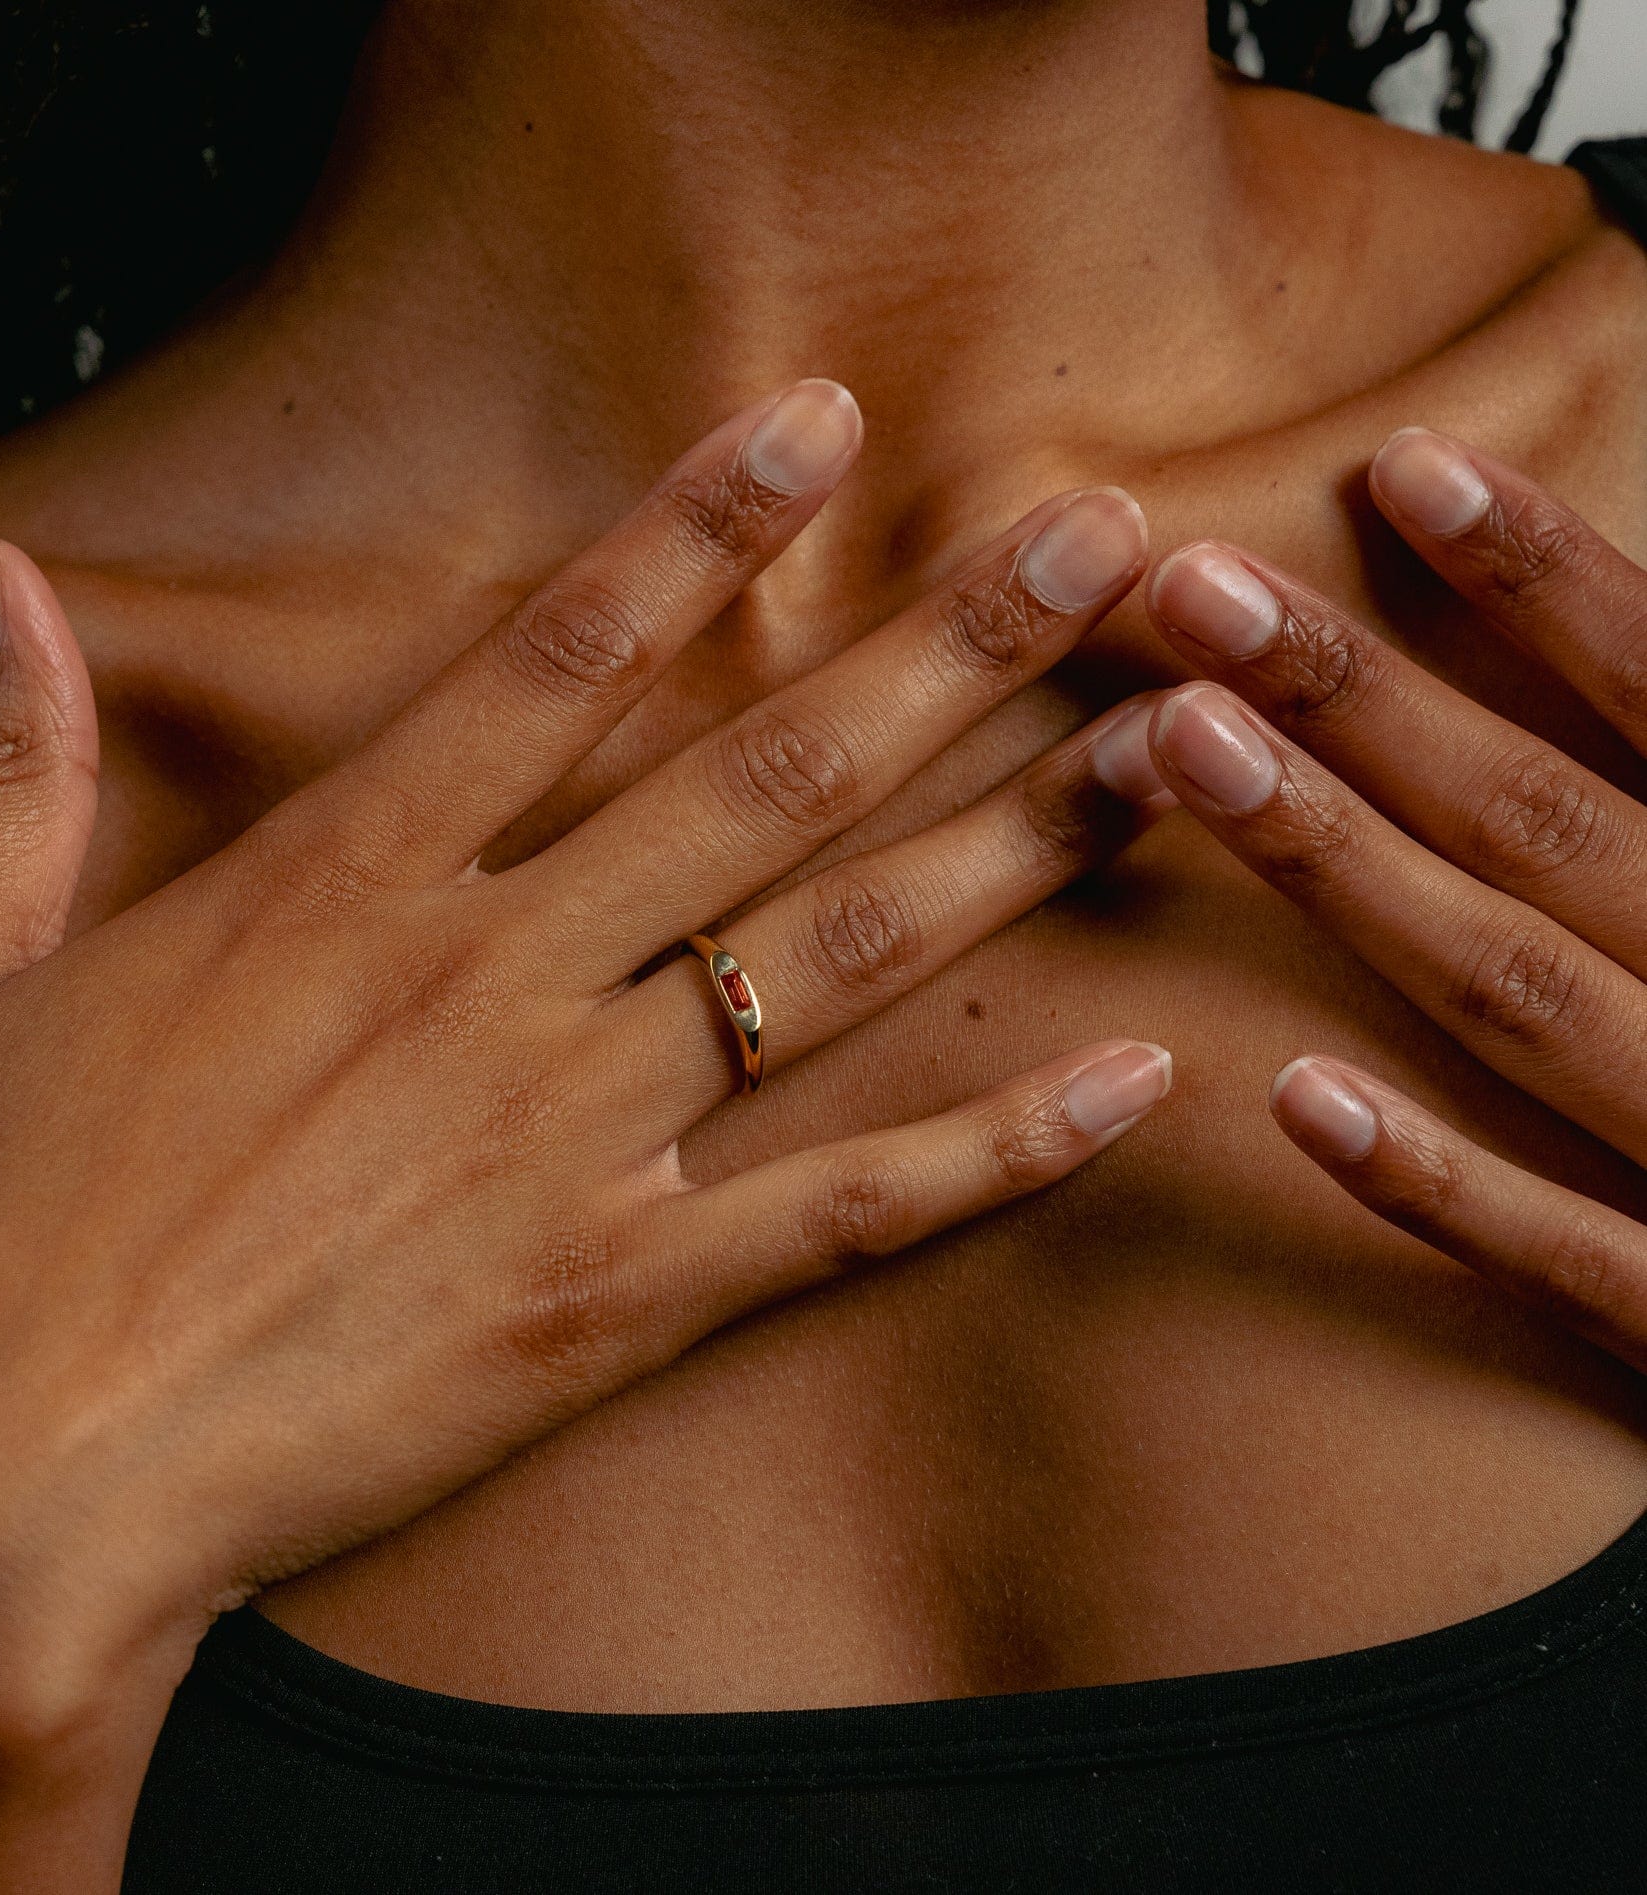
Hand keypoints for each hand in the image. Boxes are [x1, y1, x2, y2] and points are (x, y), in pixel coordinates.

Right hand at [0, 381, 1171, 1887]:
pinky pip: (841, 1215)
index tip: (826, 424)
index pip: (560, 656)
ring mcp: (568, 1143)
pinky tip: (1129, 1081)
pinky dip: (994, 1153)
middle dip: (946, 646)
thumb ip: (12, 773)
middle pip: (764, 775)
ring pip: (834, 960)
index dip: (702, 526)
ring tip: (1163, 755)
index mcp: (333, 886)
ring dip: (1011, 846)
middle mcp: (486, 983)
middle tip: (1100, 543)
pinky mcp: (609, 1302)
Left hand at [1138, 428, 1646, 1369]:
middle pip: (1541, 819)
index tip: (1401, 464)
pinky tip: (1293, 1096)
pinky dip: (1436, 1185)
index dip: (1546, 579)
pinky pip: (1566, 1255)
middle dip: (1359, 700)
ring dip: (1345, 873)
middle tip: (1190, 588)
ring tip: (1181, 750)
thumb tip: (1645, 652)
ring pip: (1515, 996)